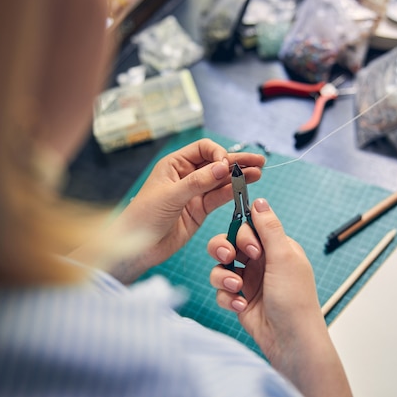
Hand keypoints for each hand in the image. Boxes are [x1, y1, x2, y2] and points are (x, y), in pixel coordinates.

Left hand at [75, 138, 264, 282]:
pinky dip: (233, 192)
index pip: (203, 149)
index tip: (226, 164)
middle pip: (216, 163)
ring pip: (221, 180)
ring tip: (258, 172)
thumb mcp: (170, 196)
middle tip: (258, 160)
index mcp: (175, 164)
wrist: (137, 247)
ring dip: (239, 176)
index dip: (218, 154)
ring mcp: (195, 193)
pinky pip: (219, 198)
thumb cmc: (144, 216)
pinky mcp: (200, 210)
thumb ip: (198, 182)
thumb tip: (222, 166)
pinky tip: (246, 187)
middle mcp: (186, 175)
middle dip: (236, 161)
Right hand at [207, 199, 351, 396]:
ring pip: (220, 267)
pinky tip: (241, 305)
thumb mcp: (284, 258)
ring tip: (237, 287)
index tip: (247, 246)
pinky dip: (227, 297)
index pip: (248, 227)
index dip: (241, 233)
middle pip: (228, 243)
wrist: (291, 342)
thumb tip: (260, 200)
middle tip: (229, 258)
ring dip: (223, 277)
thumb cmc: (295, 300)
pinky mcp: (240, 299)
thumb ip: (269, 228)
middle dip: (223, 250)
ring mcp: (249, 281)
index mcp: (276, 248)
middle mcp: (261, 262)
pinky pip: (220, 290)